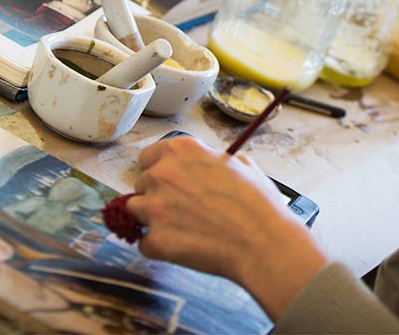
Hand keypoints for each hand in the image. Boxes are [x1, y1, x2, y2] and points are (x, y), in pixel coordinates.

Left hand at [127, 135, 328, 320]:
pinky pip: (144, 243)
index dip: (160, 170)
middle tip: (183, 209)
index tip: (170, 182)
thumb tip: (208, 165)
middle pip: (141, 184)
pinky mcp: (154, 240)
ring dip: (152, 220)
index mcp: (181, 150)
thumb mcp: (241, 164)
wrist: (263, 243)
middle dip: (157, 196)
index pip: (148, 157)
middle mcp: (162, 173)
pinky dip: (159, 247)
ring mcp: (154, 207)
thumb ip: (212, 160)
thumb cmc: (257, 205)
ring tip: (182, 229)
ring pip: (135, 211)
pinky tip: (184, 247)